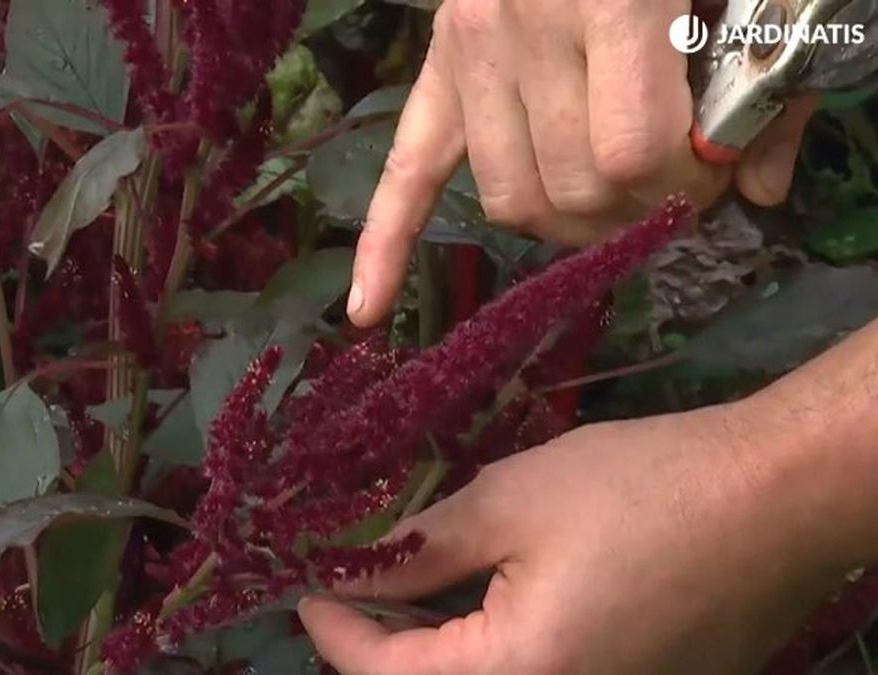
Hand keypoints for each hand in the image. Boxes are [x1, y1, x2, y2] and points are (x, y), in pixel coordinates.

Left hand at [299, 402, 857, 674]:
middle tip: (354, 578)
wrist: (777, 499)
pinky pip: (535, 674)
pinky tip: (474, 593)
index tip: (305, 584)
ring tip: (405, 579)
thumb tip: (356, 568)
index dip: (336, 629)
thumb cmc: (640, 490)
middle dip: (382, 640)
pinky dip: (489, 644)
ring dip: (435, 641)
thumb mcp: (510, 505)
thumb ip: (421, 549)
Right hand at [346, 0, 818, 327]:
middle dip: (634, 210)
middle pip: (570, 187)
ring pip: (506, 198)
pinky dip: (384, 244)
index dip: (684, 187)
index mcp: (604, 0)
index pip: (629, 154)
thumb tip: (758, 190)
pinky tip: (365, 308)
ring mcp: (463, 52)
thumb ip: (767, 82)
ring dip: (563, 225)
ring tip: (603, 205)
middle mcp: (515, 29)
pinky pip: (403, 172)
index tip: (713, 177)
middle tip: (670, 192)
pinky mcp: (435, 72)